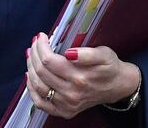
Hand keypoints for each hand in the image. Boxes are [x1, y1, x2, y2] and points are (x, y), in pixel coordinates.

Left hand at [25, 33, 139, 118]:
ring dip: (30, 68)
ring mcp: (67, 105)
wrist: (117, 86)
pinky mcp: (64, 111)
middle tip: (35, 43)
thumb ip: (87, 53)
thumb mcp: (104, 54)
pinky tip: (30, 77)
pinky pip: (41, 103)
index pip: (49, 61)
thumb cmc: (109, 67)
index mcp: (80, 78)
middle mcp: (72, 94)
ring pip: (38, 86)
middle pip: (41, 72)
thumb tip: (70, 53)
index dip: (41, 47)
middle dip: (34, 54)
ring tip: (31, 55)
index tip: (41, 36)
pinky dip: (32, 90)